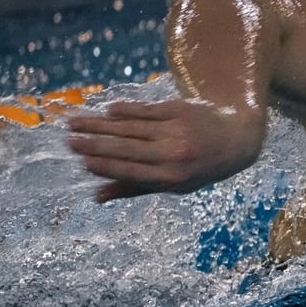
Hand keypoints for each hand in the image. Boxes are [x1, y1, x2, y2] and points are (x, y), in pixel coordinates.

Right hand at [67, 99, 264, 201]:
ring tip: (75, 121)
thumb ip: (135, 188)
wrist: (237, 139)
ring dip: (100, 124)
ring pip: (131, 127)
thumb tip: (96, 196)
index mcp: (171, 178)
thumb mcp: (174, 184)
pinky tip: (107, 110)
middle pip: (126, 147)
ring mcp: (177, 130)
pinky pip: (146, 110)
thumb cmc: (200, 167)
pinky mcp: (180, 110)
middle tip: (68, 140)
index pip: (130, 171)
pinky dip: (125, 110)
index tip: (80, 160)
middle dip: (95, 143)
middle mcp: (174, 154)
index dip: (104, 165)